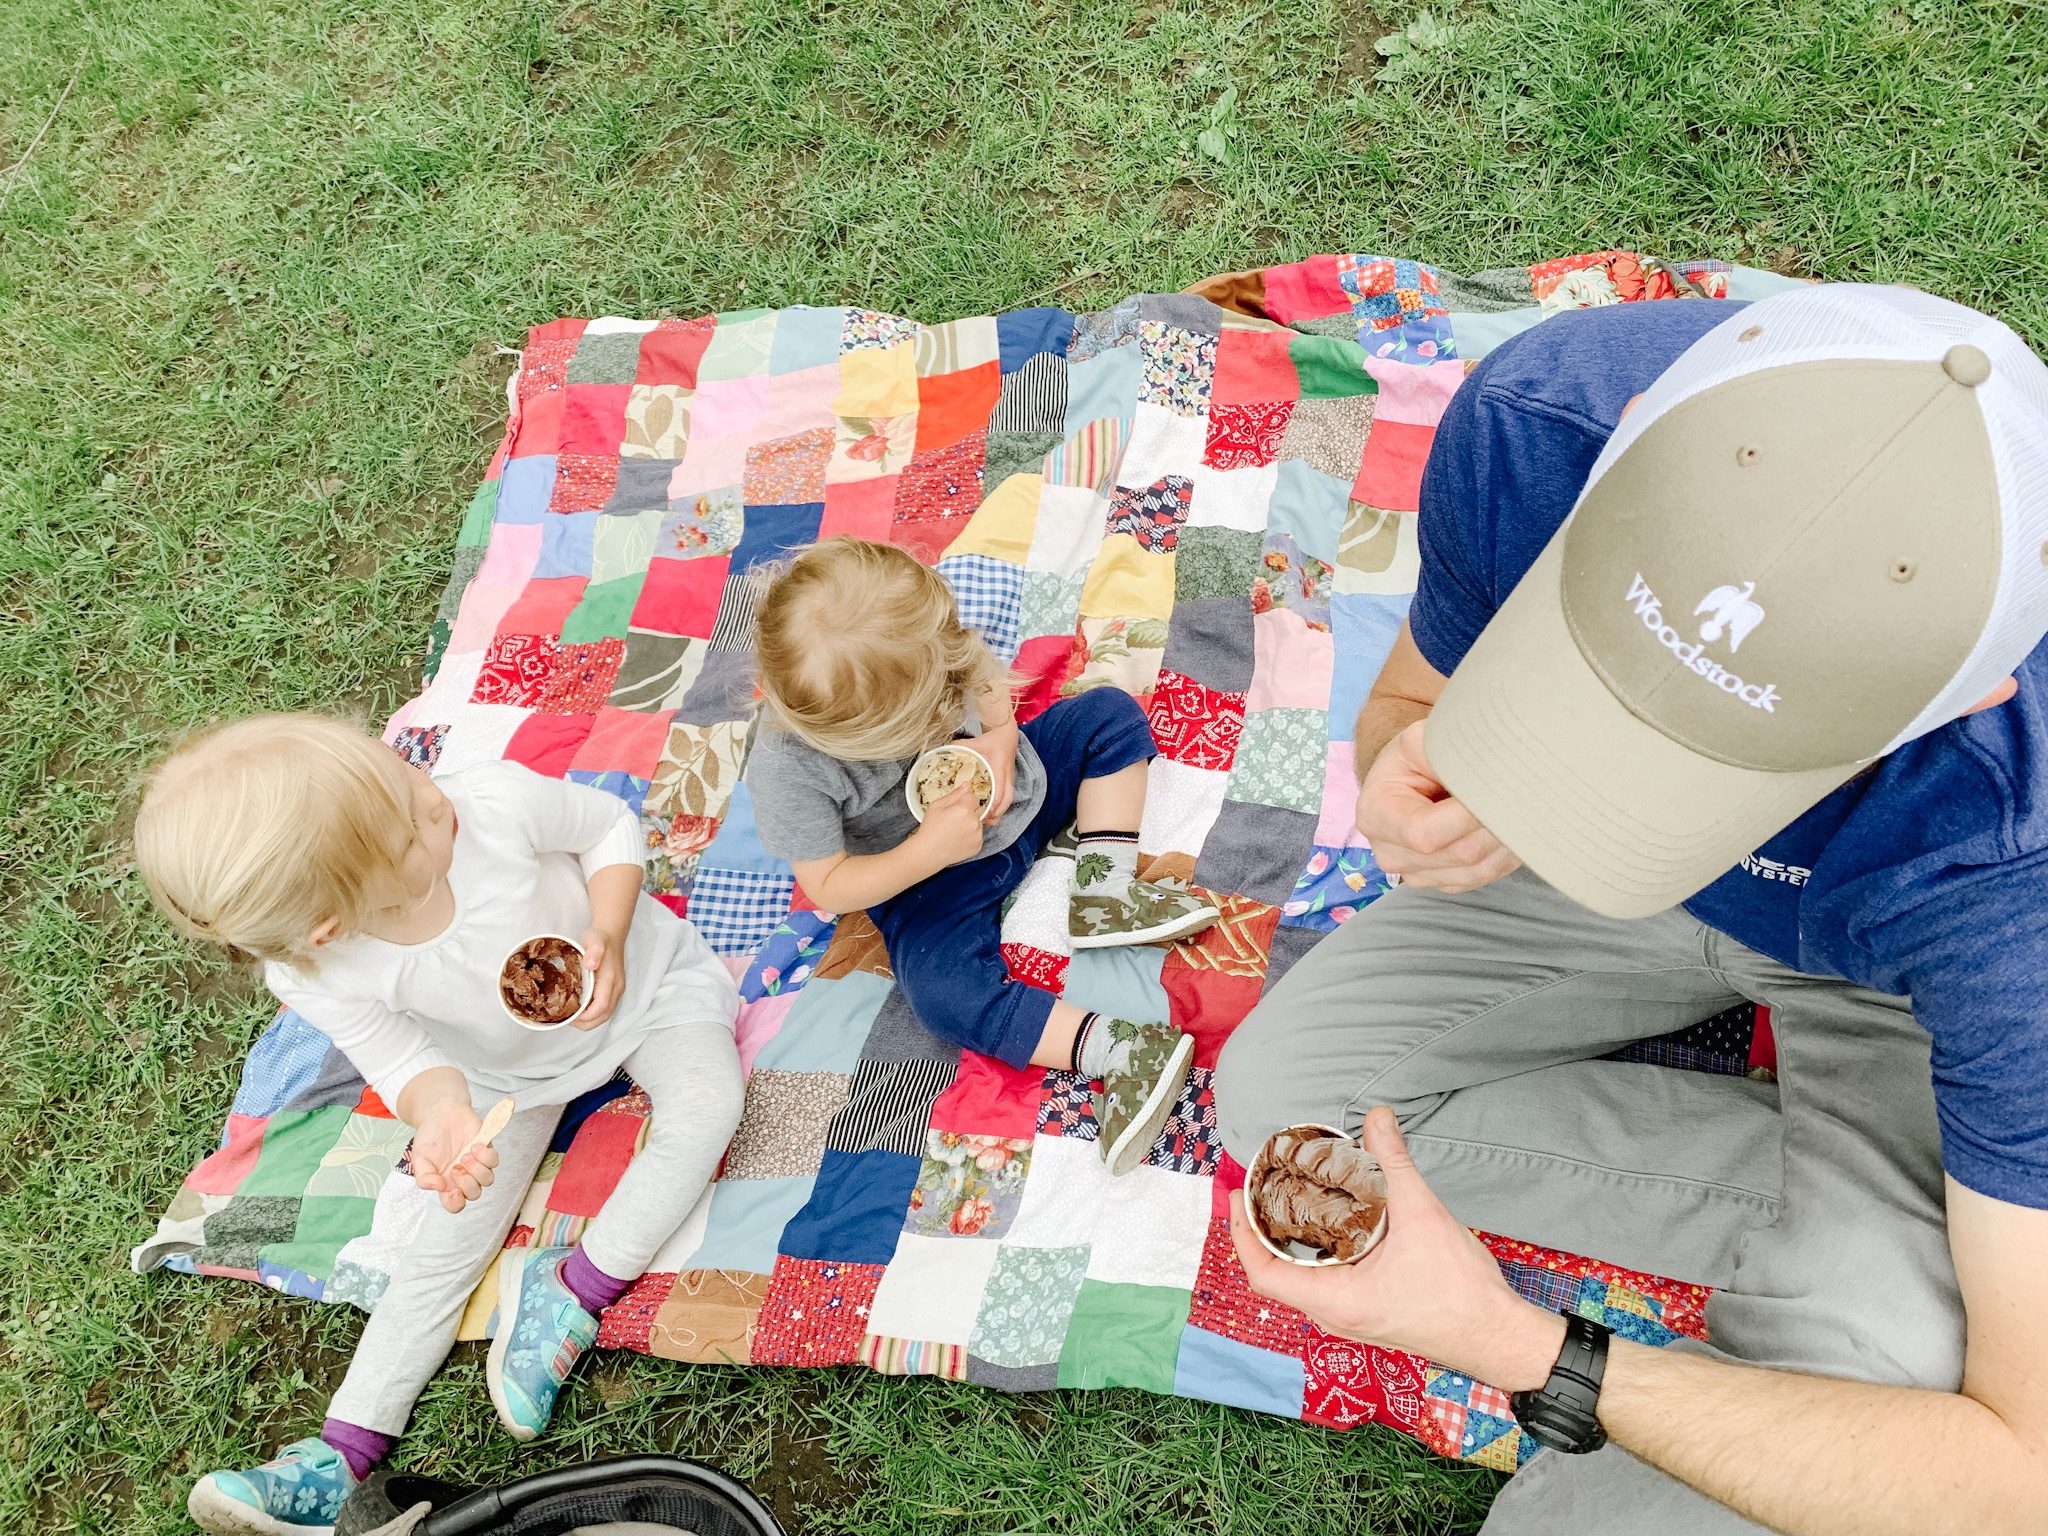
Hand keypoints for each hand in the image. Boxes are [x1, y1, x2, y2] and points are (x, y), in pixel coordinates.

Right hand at [410, 1093, 499, 1214]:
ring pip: (487, 1180)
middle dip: (467, 1183)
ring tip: (465, 1154)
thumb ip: (424, 1177)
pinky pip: (494, 1161)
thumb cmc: (429, 1136)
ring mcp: (475, 1164)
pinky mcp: (486, 1150)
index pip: (454, 1204)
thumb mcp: (419, 1158)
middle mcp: (462, 1176)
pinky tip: (474, 1145)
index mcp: (445, 1182)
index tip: (453, 1192)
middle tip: (457, 1167)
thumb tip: (438, 1188)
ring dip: (478, 1169)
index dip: (456, 1204)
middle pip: (474, 1193)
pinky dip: (486, 1156)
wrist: (441, 1112)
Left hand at [574, 925, 625, 1028]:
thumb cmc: (600, 938)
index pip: (601, 1007)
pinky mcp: (614, 990)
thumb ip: (594, 951)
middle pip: (604, 1016)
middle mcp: (617, 988)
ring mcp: (617, 990)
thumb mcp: (594, 940)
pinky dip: (593, 1014)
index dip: (586, 1017)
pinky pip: (605, 1009)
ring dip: (589, 1021)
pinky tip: (580, 1010)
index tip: (570, 1017)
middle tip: (566, 1020)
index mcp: (611, 980)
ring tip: (571, 1017)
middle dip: (585, 1023)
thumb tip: (591, 964)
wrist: (612, 934)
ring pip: (605, 1015)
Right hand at [915, 784, 986, 867]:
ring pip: (978, 823)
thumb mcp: (937, 806)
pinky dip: (970, 836)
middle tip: (952, 820)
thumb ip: (954, 794)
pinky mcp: (978, 846)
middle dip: (967, 812)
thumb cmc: (930, 829)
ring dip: (969, 824)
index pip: (973, 797)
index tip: (956, 807)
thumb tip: (966, 785)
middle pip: (976, 810)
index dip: (964, 801)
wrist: (928, 853)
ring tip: (954, 831)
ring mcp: (977, 835)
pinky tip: (957, 839)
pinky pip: (977, 836)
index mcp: (964, 810)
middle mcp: (974, 822)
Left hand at [956, 720, 1018, 824]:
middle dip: (996, 813)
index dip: (992, 804)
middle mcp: (1007, 775)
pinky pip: (1009, 797)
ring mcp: (1011, 778)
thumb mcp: (973, 741)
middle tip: (983, 821)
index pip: (999, 790)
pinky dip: (1001, 807)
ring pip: (1009, 800)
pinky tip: (991, 812)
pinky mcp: (1011, 780)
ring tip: (987, 820)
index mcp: (998, 767)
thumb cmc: (990, 738)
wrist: (1006, 733)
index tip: (983, 812)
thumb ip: (957, 747)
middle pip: (1006, 800)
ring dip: (999, 812)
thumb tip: (940, 754)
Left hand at [1231, 1106, 1566, 1390]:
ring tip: (1290, 1200)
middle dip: (1264, 1231)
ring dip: (1293, 1242)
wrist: (1498, 1336)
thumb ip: (1393, 1164)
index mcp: (1336, 1301)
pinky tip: (1335, 1224)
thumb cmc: (1460, 1292)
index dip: (1241, 1236)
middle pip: (1279, 1274)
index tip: (1236, 1199)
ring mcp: (1353, 1318)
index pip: (1264, 1274)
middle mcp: (1337, 1315)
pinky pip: (1329, 1283)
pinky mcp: (1371, 1314)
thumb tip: (1376, 1119)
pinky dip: (1321, 1253)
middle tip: (1262, 1189)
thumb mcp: (1421, 1215)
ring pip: (1305, 1279)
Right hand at [1355, 720, 1520, 893]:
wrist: (1411, 778)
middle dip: (1496, 824)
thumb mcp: (1420, 740)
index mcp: (1375, 815)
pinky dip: (1506, 854)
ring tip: (1521, 808)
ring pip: (1479, 870)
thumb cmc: (1415, 757)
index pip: (1425, 832)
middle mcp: (1390, 854)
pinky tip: (1512, 827)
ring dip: (1508, 841)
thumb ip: (1443, 751)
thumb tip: (1485, 772)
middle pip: (1459, 853)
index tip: (1497, 790)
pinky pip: (1485, 877)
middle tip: (1521, 794)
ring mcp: (1416, 875)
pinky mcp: (1443, 883)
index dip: (1467, 816)